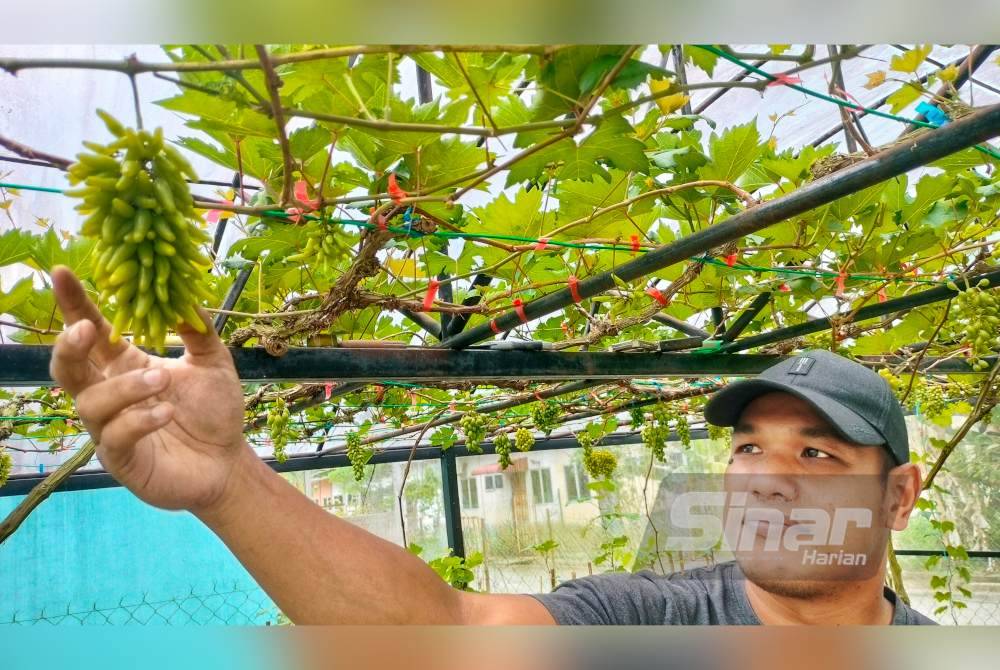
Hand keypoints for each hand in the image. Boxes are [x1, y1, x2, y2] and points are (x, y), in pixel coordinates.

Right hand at [48, 265, 250, 513]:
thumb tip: (184, 296)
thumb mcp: (213, 362)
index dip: (75, 303)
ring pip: (91, 402)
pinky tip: (166, 412)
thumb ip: (198, 330)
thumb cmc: (214, 411)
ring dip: (124, 387)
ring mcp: (110, 428)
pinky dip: (138, 420)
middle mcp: (110, 394)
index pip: (91, 330)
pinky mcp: (122, 459)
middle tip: (88, 328)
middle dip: (69, 345)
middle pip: (68, 368)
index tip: (63, 272)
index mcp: (125, 365)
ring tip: (162, 379)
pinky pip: (114, 437)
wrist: (228, 461)